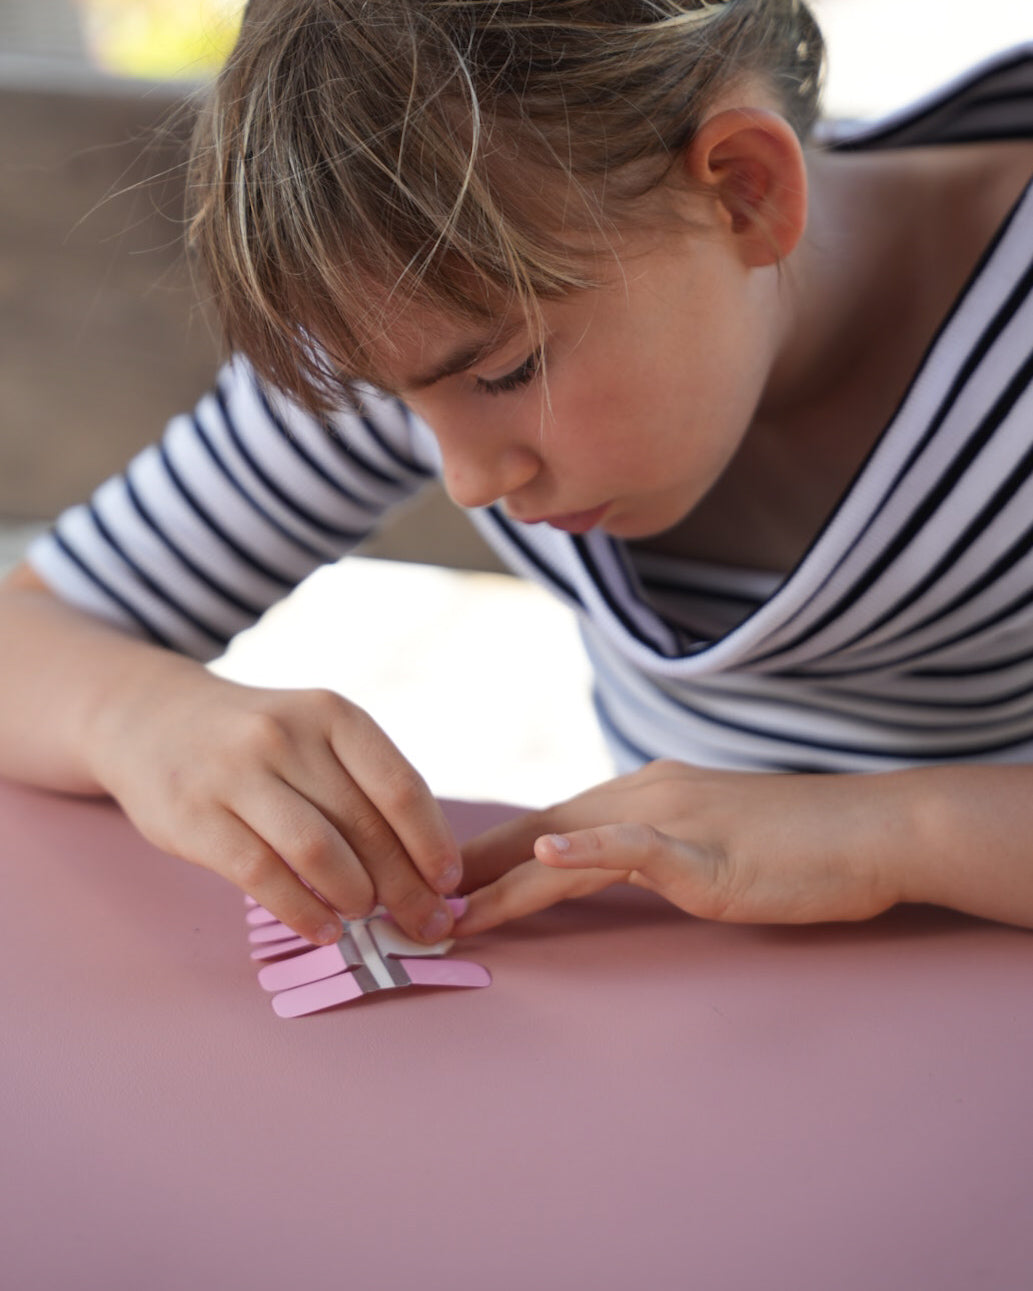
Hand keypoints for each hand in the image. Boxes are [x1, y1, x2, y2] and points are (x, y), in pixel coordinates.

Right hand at [85, 658, 461, 944]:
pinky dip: (302, 910)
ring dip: (355, 896)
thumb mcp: (315, 735)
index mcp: (332, 714)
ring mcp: (236, 774)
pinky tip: (323, 929)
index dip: (432, 843)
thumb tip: (425, 868)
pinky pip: (262, 875)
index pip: (399, 787)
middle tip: (424, 923)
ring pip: (318, 851)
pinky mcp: (194, 815)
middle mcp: (287, 736)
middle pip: (364, 826)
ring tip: (365, 917)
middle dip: (405, 886)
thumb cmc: (259, 743)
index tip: (449, 884)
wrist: (152, 719)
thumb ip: (363, 788)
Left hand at [454, 759, 903, 935]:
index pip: (548, 822)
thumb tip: (607, 868)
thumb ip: (653, 850)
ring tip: (448, 913)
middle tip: (409, 903)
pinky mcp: (707, 850)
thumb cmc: (795, 844)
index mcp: (644, 794)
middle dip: (473, 870)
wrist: (870, 830)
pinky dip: (587, 847)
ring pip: (568, 842)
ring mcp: (675, 819)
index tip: (438, 885)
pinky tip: (546, 849)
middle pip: (538, 829)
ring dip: (502, 879)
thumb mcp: (708, 841)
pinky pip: (636, 845)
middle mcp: (646, 795)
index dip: (490, 856)